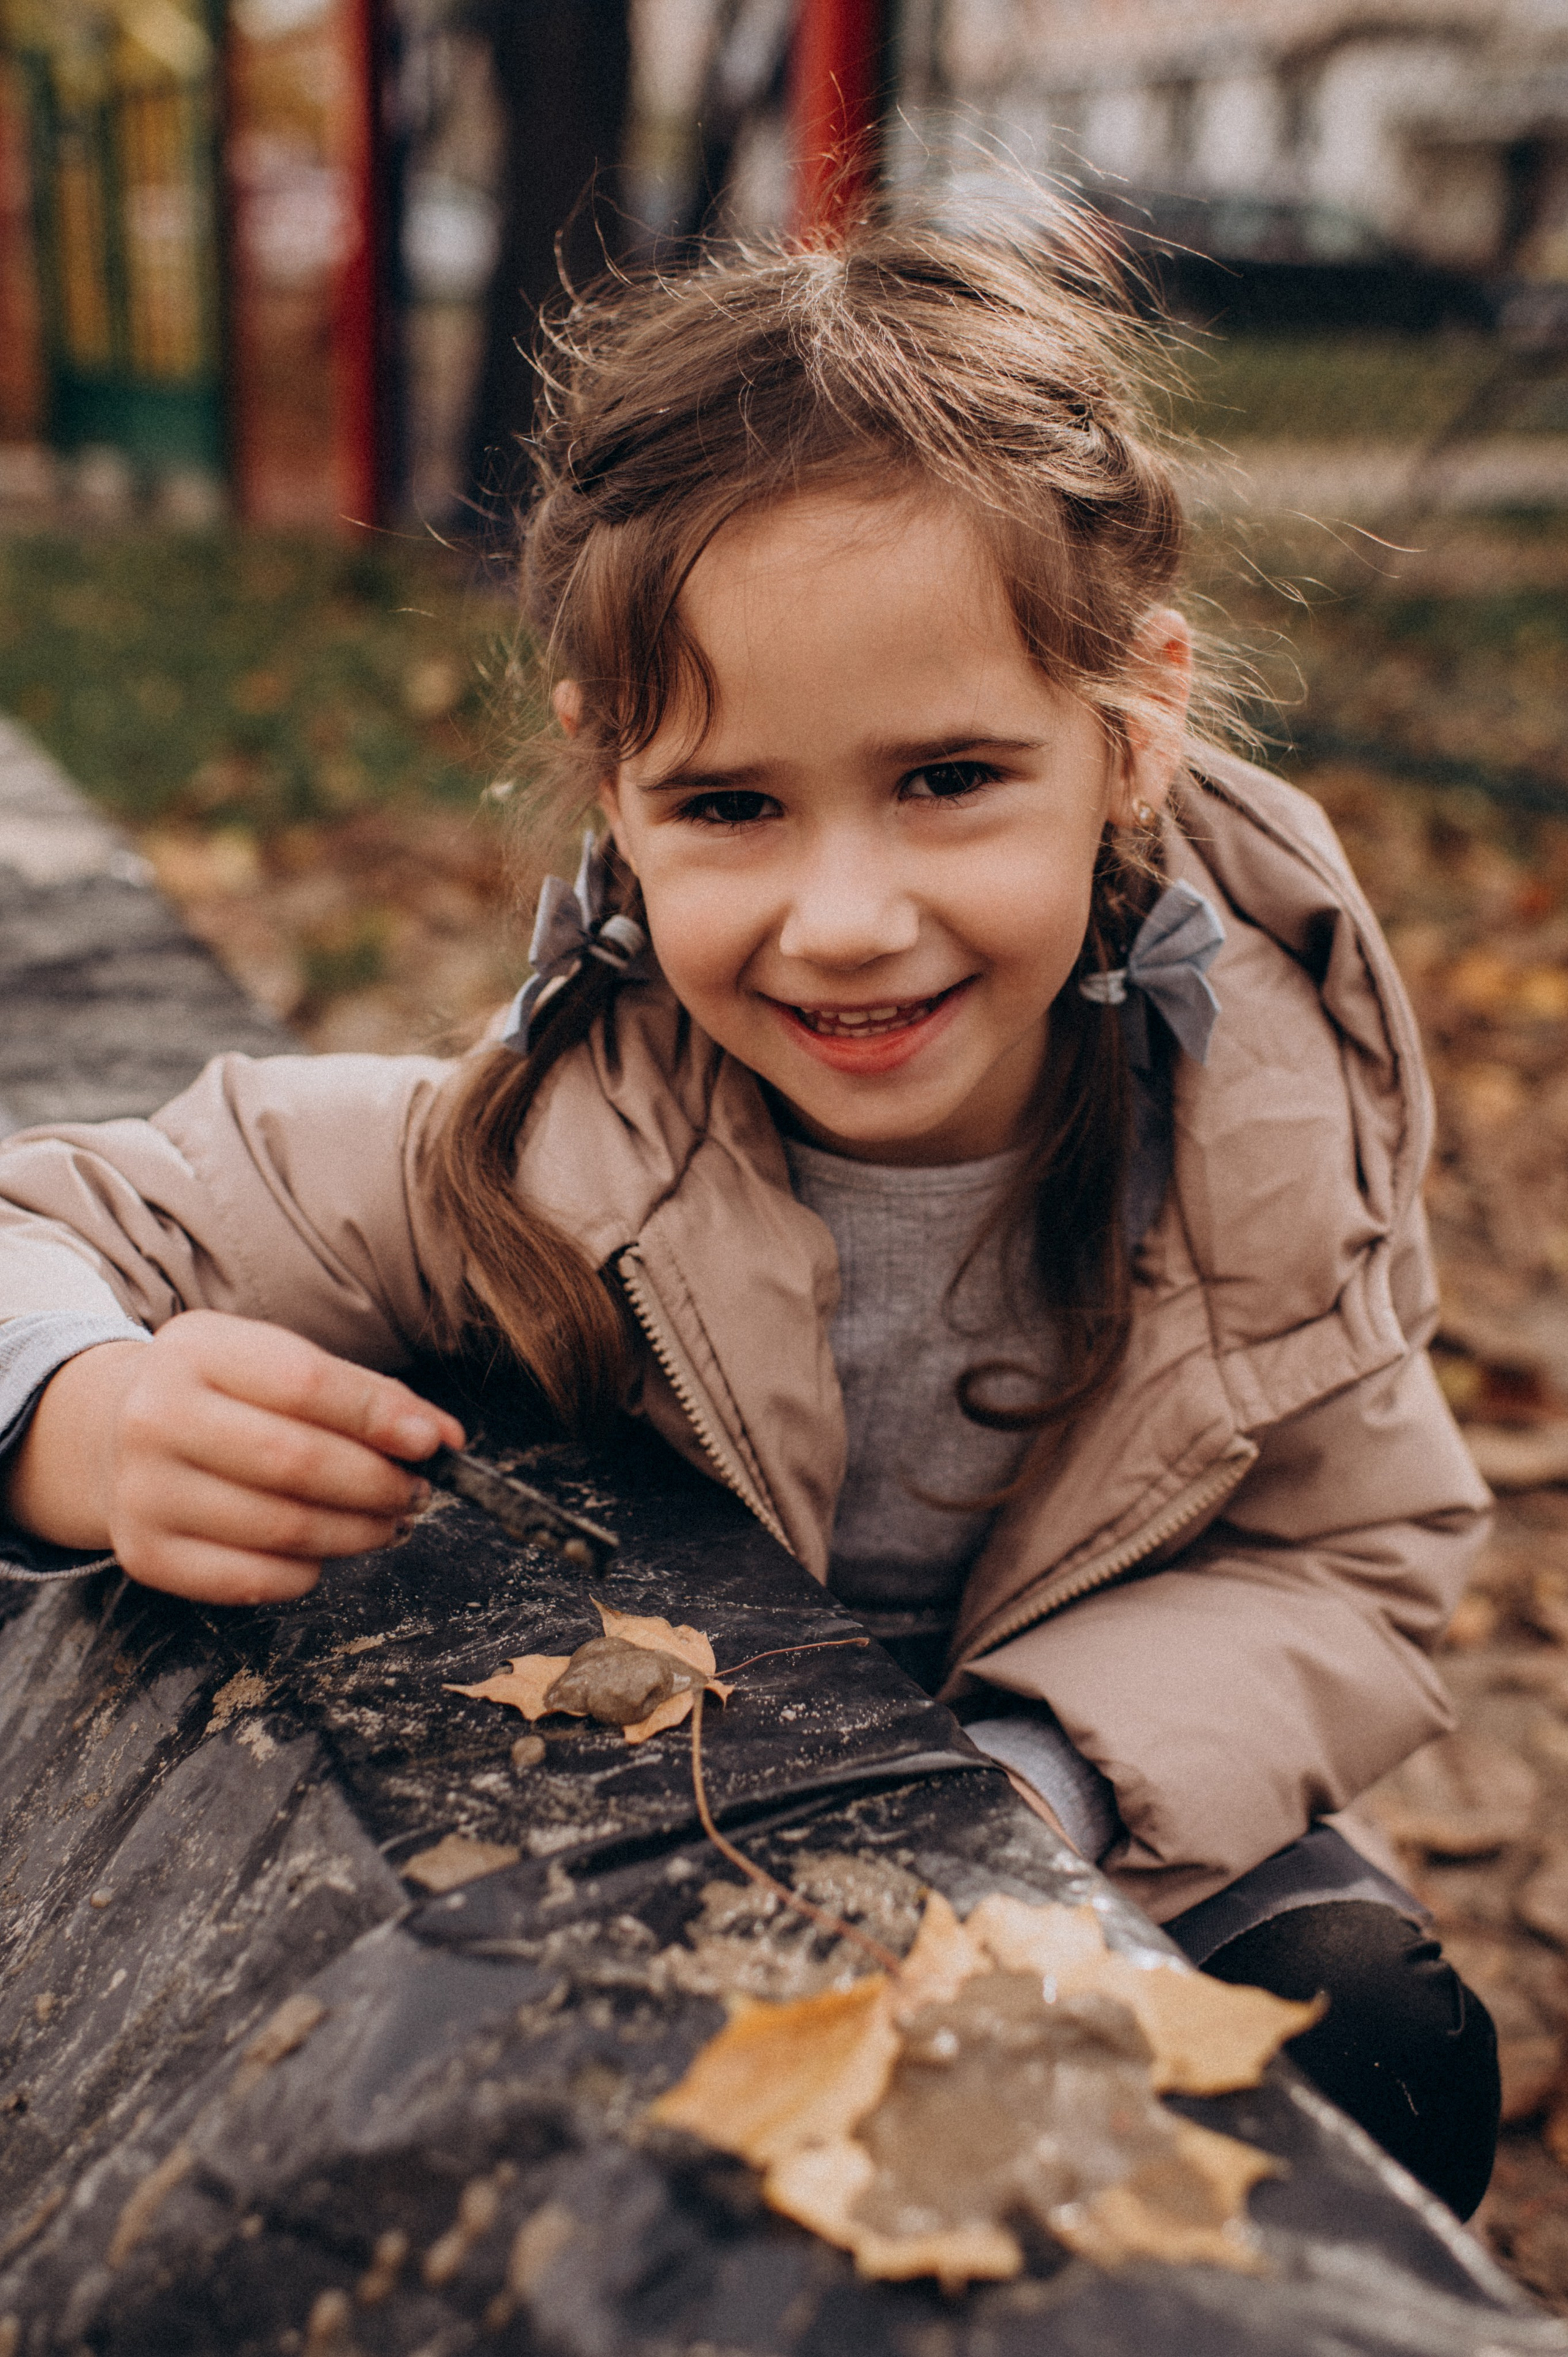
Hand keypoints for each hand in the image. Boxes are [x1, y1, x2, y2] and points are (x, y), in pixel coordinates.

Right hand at [4, 1310, 464, 1603]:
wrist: (114, 1435)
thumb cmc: (225, 1397)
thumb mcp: (277, 1363)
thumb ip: (361, 1394)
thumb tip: (445, 1439)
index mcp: (196, 1350)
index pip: (305, 1383)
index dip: (379, 1416)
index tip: (434, 1441)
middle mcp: (155, 1417)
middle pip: (296, 1461)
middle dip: (378, 1483)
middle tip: (417, 1491)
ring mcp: (143, 1491)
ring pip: (283, 1529)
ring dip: (358, 1533)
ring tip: (390, 1521)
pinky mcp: (145, 1554)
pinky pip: (253, 1580)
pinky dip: (307, 1572)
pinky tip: (325, 1552)